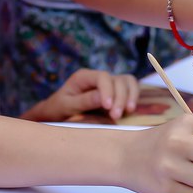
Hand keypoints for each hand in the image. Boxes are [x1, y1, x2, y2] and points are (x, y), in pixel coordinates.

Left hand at [22, 69, 139, 121]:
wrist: (58, 112)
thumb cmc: (59, 108)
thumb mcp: (66, 105)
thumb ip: (84, 101)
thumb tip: (103, 99)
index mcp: (84, 76)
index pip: (102, 77)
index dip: (108, 90)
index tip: (108, 107)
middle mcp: (98, 77)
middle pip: (117, 80)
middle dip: (120, 98)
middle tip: (116, 116)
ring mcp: (108, 84)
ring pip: (128, 82)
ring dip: (130, 96)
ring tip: (128, 112)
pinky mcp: (116, 92)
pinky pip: (131, 89)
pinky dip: (133, 97)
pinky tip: (130, 110)